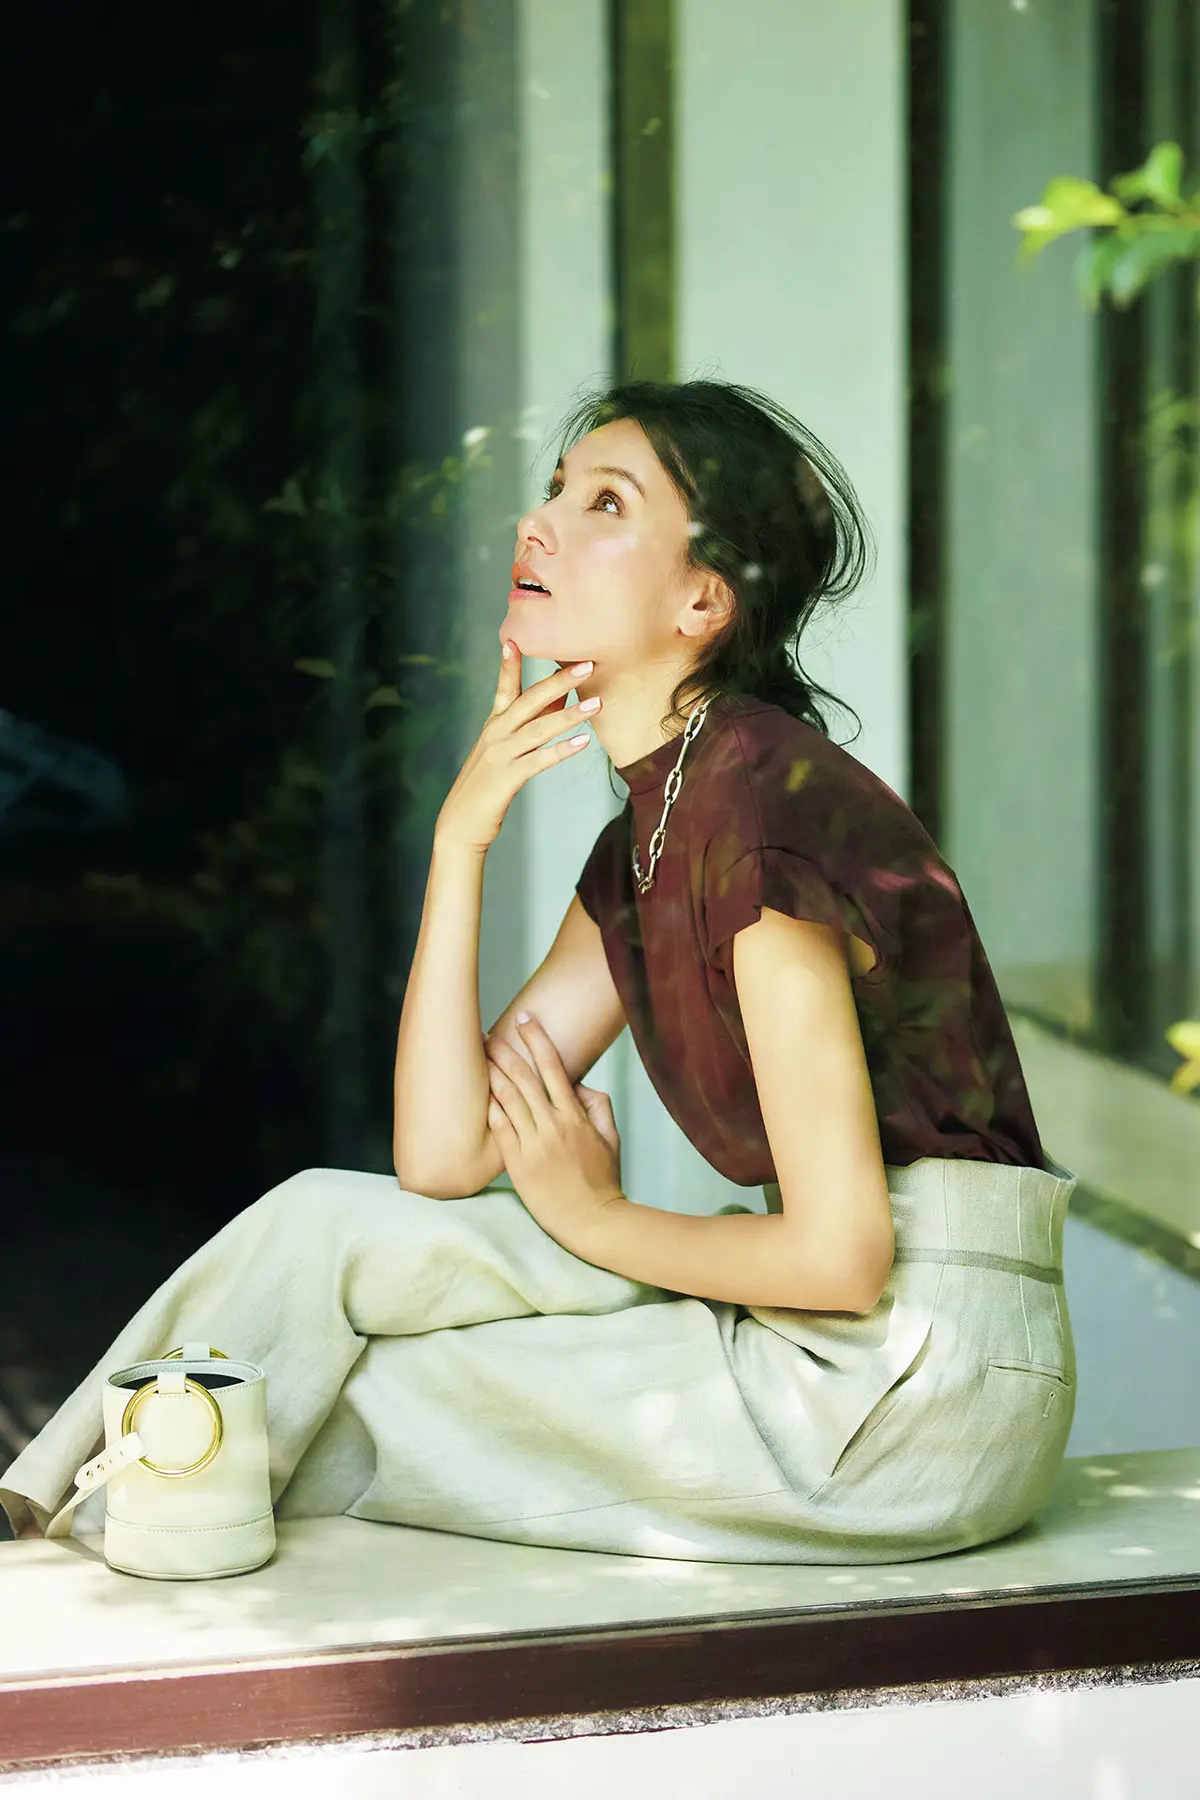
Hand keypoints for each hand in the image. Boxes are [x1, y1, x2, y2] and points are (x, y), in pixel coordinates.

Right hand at [435, 644, 599, 853]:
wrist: (460, 825)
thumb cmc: (486, 787)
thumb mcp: (503, 752)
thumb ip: (527, 727)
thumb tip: (557, 702)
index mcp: (493, 726)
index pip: (504, 688)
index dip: (510, 664)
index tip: (515, 638)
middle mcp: (495, 735)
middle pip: (529, 701)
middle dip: (559, 681)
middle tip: (587, 664)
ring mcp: (499, 756)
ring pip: (538, 729)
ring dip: (569, 715)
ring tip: (597, 704)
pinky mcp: (506, 779)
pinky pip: (538, 761)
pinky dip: (560, 750)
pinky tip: (582, 743)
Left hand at [484, 1014, 623, 1255]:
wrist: (591, 1221)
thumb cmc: (602, 1180)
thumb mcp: (611, 1139)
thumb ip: (599, 1107)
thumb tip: (581, 1086)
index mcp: (574, 1115)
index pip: (553, 1066)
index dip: (537, 1039)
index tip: (525, 1018)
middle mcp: (552, 1124)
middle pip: (523, 1076)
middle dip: (504, 1050)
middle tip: (488, 1034)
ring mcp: (533, 1143)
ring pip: (507, 1098)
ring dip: (491, 1073)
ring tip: (477, 1056)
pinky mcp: (517, 1163)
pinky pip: (498, 1128)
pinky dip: (487, 1108)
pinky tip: (476, 1093)